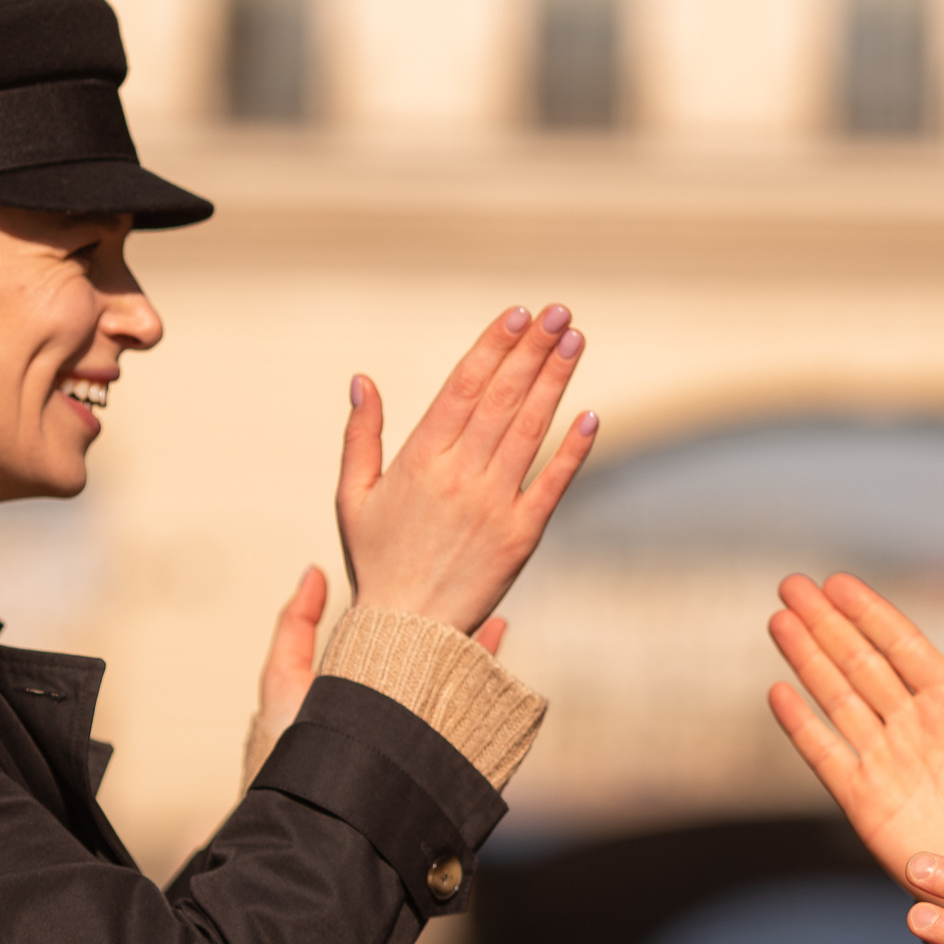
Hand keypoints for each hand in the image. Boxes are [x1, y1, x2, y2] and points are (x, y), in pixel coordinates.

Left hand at [244, 573, 511, 785]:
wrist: (321, 827)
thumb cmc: (293, 759)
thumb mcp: (282, 683)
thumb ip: (294, 628)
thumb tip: (312, 572)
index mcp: (369, 691)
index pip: (402, 645)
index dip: (417, 614)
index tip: (431, 582)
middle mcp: (403, 714)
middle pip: (439, 664)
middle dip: (456, 630)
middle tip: (472, 596)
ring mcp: (432, 739)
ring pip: (464, 689)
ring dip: (479, 658)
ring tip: (492, 624)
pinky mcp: (455, 764)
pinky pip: (481, 725)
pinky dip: (494, 698)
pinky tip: (499, 671)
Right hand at [337, 304, 597, 632]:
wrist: (406, 631)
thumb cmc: (377, 560)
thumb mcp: (353, 496)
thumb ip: (361, 435)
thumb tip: (361, 380)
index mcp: (418, 460)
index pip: (463, 387)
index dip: (493, 346)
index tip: (519, 313)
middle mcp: (458, 476)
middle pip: (501, 399)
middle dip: (532, 350)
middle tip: (558, 312)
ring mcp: (493, 505)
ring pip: (529, 431)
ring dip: (554, 382)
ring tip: (574, 341)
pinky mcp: (521, 537)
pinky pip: (551, 486)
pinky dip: (573, 452)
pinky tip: (590, 417)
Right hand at [766, 573, 943, 894]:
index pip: (902, 646)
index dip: (869, 613)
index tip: (837, 582)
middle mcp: (912, 727)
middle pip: (859, 662)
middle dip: (826, 623)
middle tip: (792, 584)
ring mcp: (885, 762)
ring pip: (836, 697)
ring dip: (807, 659)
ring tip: (779, 620)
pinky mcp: (863, 802)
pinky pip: (825, 755)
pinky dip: (800, 725)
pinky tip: (778, 693)